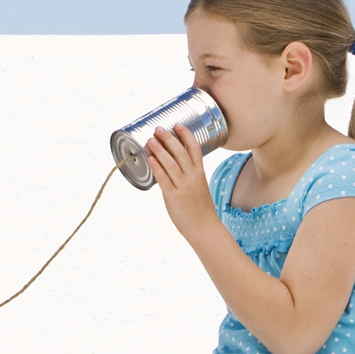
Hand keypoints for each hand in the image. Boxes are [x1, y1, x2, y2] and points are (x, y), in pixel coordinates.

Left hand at [144, 124, 218, 240]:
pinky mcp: (173, 196)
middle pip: (180, 151)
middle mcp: (192, 177)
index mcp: (200, 173)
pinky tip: (150, 158)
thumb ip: (189, 176)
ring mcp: (183, 186)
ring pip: (170, 162)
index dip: (186, 134)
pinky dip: (156, 166)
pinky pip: (163, 178)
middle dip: (168, 138)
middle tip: (158, 129)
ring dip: (159, 149)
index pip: (194, 148)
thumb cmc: (201, 209)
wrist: (204, 228)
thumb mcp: (199, 187)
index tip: (177, 125)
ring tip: (150, 140)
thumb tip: (172, 167)